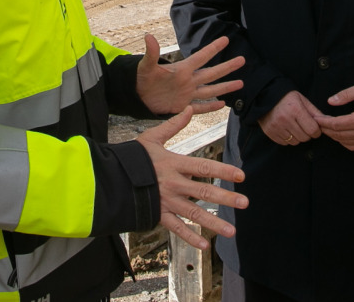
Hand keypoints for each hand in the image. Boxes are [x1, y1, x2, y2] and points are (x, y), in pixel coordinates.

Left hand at [137, 34, 244, 115]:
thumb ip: (151, 52)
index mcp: (181, 69)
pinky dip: (210, 107)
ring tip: (241, 83)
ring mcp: (187, 94)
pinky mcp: (183, 107)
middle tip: (242, 60)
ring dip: (225, 87)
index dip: (212, 49)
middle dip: (226, 67)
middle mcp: (188, 81)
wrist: (136, 96)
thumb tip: (148, 35)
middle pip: (211, 73)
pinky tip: (222, 104)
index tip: (225, 39)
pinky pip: (200, 107)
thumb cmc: (141, 79)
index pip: (200, 57)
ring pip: (210, 90)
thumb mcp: (146, 66)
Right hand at [137, 106, 248, 249]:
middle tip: (244, 203)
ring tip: (231, 231)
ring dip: (213, 222)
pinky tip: (204, 245)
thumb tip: (188, 108)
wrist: (109, 178)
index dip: (223, 171)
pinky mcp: (158, 215)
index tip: (240, 175)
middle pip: (203, 191)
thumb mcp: (152, 138)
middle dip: (225, 198)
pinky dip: (190, 237)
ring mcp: (166, 201)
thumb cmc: (131, 157)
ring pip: (193, 213)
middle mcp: (173, 184)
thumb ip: (173, 125)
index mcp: (173, 164)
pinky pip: (176, 228)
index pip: (203, 167)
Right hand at [256, 90, 323, 145]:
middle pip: (305, 138)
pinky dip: (288, 138)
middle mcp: (285, 119)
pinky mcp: (270, 132)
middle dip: (307, 134)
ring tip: (294, 127)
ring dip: (297, 137)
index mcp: (296, 110)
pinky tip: (286, 129)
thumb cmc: (288, 98)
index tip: (314, 127)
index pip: (313, 130)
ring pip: (295, 142)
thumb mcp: (303, 101)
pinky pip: (285, 143)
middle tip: (303, 126)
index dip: (316, 131)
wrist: (266, 96)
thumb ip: (316, 113)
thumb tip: (329, 121)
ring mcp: (276, 126)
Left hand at [315, 82, 353, 150]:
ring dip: (333, 135)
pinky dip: (343, 142)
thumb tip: (330, 101)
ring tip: (326, 127)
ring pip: (344, 142)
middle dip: (326, 129)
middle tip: (317, 122)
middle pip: (338, 134)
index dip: (324, 122)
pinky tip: (338, 134)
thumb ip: (346, 94)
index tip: (316, 118)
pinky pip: (353, 146)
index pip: (337, 124)